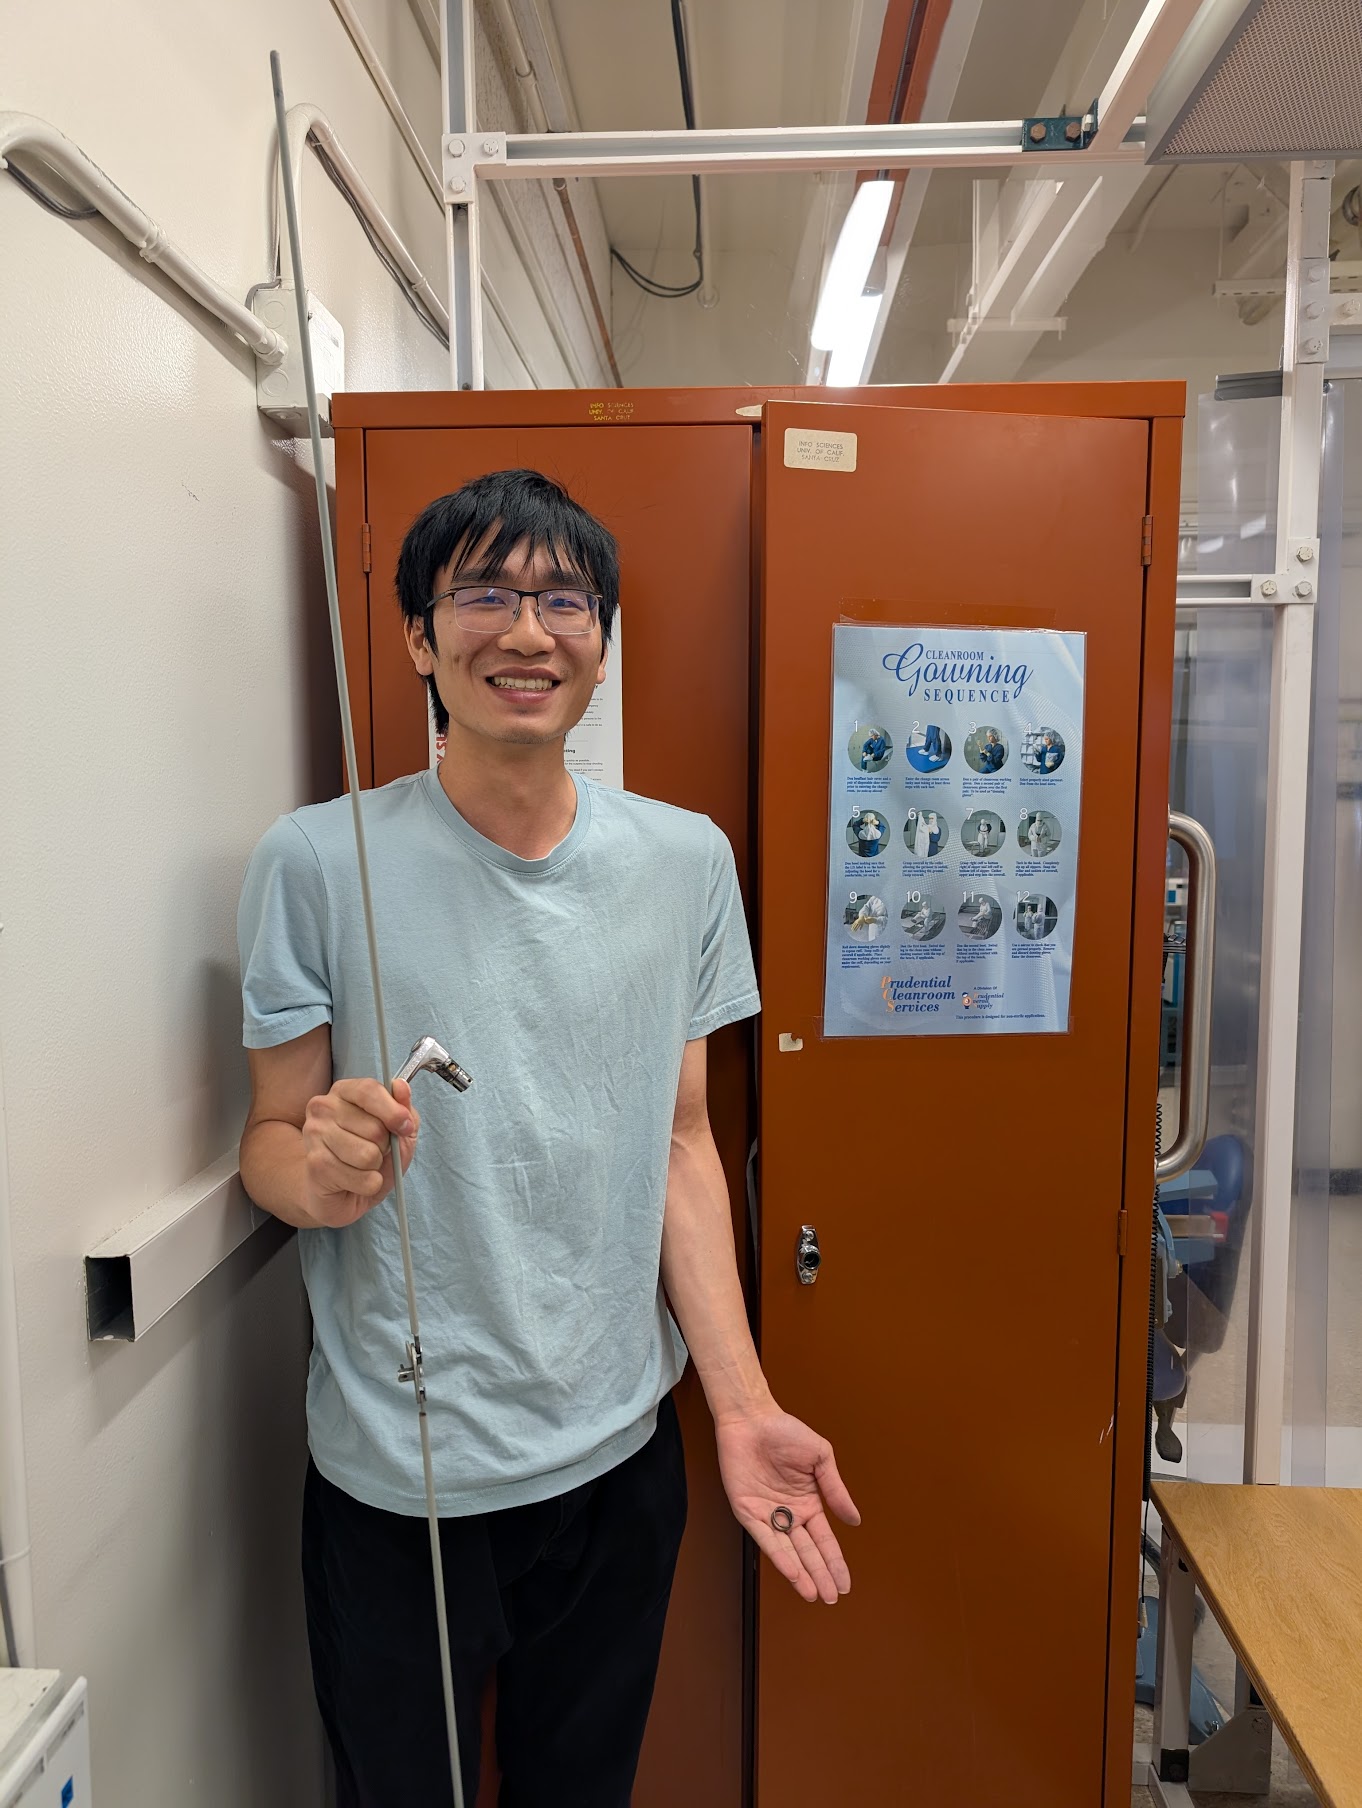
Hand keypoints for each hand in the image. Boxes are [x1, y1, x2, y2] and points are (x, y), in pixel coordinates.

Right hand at [300, 1077, 419, 1227]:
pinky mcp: (315, 1164)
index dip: (393, 1111)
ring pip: (367, 1155)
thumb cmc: (370, 1156)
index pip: (369, 1090)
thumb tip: (401, 1086)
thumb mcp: (396, 1129)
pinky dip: (368, 1184)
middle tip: (374, 1152)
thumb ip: (402, 1107)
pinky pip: (361, 1178)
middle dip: (385, 1147)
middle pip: (374, 1128)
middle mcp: (323, 1108)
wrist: (343, 1193)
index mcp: (344, 1091)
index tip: (405, 1128)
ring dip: (375, 1167)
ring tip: (363, 1167)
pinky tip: (354, 1182)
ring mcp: (314, 1135)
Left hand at [716, 1407, 859, 1603]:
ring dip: (801, 1573)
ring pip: (787, 1551)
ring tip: (814, 1594)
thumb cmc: (785, 1431)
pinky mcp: (746, 1511)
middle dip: (820, 1575)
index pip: (824, 1540)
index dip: (835, 1562)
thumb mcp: (820, 1458)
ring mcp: (767, 1514)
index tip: (846, 1585)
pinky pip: (764, 1537)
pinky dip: (778, 1555)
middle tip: (832, 1597)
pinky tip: (792, 1571)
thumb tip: (855, 1521)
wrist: (752, 1417)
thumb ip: (835, 1490)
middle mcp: (788, 1513)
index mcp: (808, 1502)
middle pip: (808, 1551)